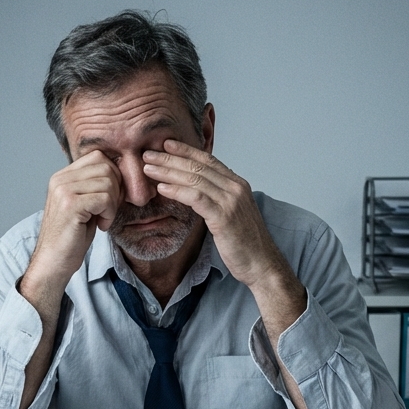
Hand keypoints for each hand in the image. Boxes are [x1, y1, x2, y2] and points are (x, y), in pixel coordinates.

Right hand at [24, 151, 122, 293]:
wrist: (55, 260)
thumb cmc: (73, 235)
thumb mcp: (86, 204)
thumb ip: (95, 185)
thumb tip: (121, 172)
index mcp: (63, 176)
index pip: (98, 157)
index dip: (113, 176)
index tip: (111, 198)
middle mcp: (60, 178)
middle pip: (106, 167)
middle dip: (117, 190)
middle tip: (109, 210)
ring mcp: (63, 190)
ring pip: (108, 183)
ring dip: (113, 204)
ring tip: (103, 219)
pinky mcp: (70, 205)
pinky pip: (105, 199)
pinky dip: (109, 214)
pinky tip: (101, 225)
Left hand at [141, 139, 297, 292]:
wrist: (261, 263)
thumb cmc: (245, 243)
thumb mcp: (232, 213)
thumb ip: (219, 198)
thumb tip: (199, 191)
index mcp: (238, 185)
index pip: (209, 160)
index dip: (186, 150)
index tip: (166, 144)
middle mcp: (236, 188)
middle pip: (199, 166)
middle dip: (171, 158)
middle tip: (148, 153)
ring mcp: (231, 201)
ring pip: (195, 178)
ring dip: (168, 171)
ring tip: (148, 168)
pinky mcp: (224, 217)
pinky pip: (196, 198)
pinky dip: (177, 190)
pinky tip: (162, 188)